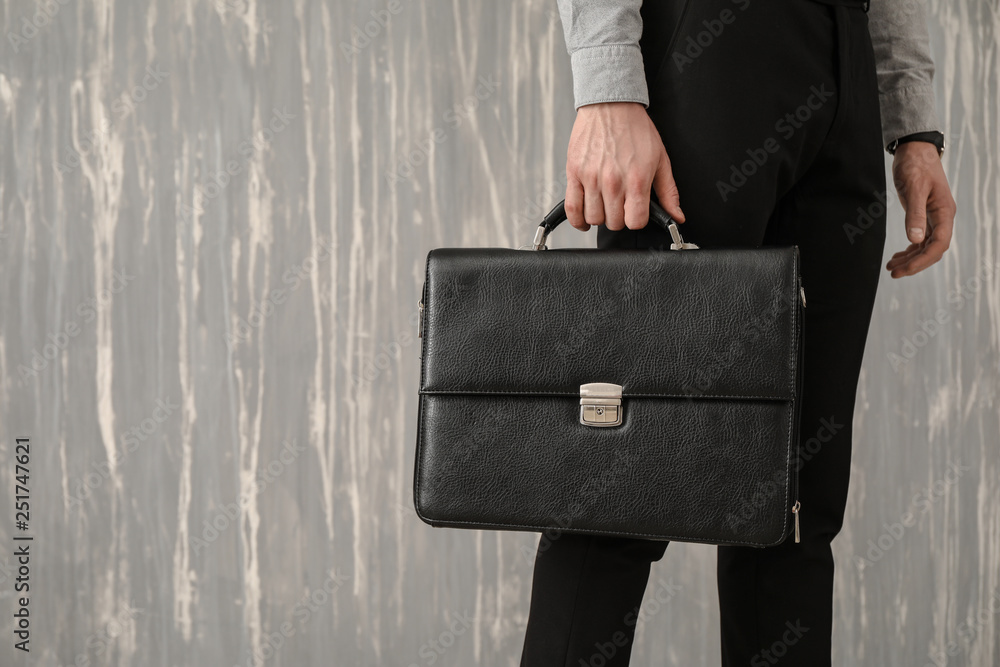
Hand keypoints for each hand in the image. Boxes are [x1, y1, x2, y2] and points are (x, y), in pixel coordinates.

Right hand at [564, 102, 683, 231]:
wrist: (611, 106)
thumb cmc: (635, 129)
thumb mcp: (660, 159)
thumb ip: (668, 192)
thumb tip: (676, 216)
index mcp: (636, 179)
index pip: (635, 221)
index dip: (637, 220)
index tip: (635, 212)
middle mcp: (612, 181)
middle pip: (614, 222)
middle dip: (619, 218)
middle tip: (621, 204)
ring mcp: (591, 178)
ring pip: (593, 218)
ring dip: (600, 216)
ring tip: (605, 205)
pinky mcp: (574, 173)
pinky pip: (572, 208)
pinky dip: (578, 220)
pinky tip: (585, 218)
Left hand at [885, 141, 955, 277]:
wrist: (915, 150)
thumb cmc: (915, 166)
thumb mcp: (913, 189)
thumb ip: (915, 214)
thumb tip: (914, 240)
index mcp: (944, 212)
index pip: (938, 244)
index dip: (922, 260)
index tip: (904, 269)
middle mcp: (942, 217)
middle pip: (933, 249)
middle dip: (914, 264)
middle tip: (893, 272)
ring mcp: (934, 217)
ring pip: (925, 246)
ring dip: (910, 259)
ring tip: (891, 267)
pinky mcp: (925, 215)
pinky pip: (921, 239)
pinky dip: (910, 249)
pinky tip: (898, 255)